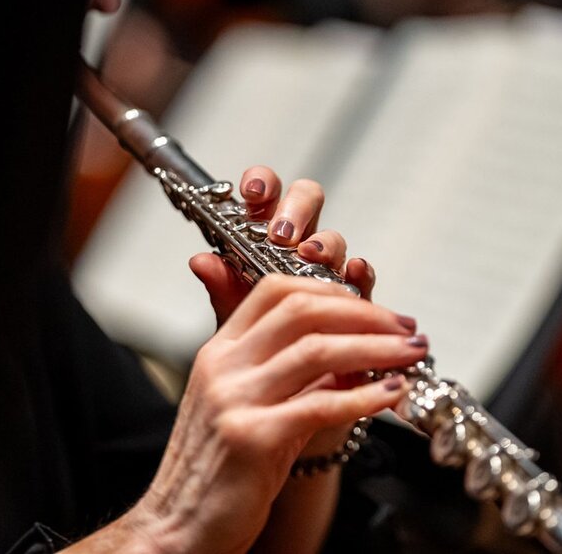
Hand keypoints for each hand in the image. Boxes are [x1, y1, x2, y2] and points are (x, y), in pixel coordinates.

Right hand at [127, 275, 425, 553]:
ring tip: (411, 354)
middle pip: (303, 311)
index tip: (376, 309)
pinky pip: (320, 405)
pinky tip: (392, 394)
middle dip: (365, 314)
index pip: (277, 289)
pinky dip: (364, 396)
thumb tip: (355, 349)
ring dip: (376, 348)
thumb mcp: (251, 404)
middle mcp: (223, 365)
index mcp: (220, 349)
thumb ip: (293, 373)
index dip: (333, 290)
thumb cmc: (222, 467)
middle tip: (407, 329)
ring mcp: (233, 399)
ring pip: (317, 351)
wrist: (179, 526)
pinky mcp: (251, 438)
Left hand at [191, 166, 375, 326]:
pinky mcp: (352, 291)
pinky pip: (361, 274)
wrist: (282, 378)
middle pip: (307, 201)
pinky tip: (352, 271)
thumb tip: (200, 261)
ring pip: (333, 237)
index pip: (266, 192)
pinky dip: (359, 270)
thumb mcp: (233, 310)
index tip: (253, 193)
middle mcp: (299, 243)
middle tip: (281, 234)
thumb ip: (221, 285)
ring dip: (323, 242)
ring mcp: (328, 265)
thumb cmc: (259, 335)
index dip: (262, 183)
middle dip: (296, 208)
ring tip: (310, 256)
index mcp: (265, 235)